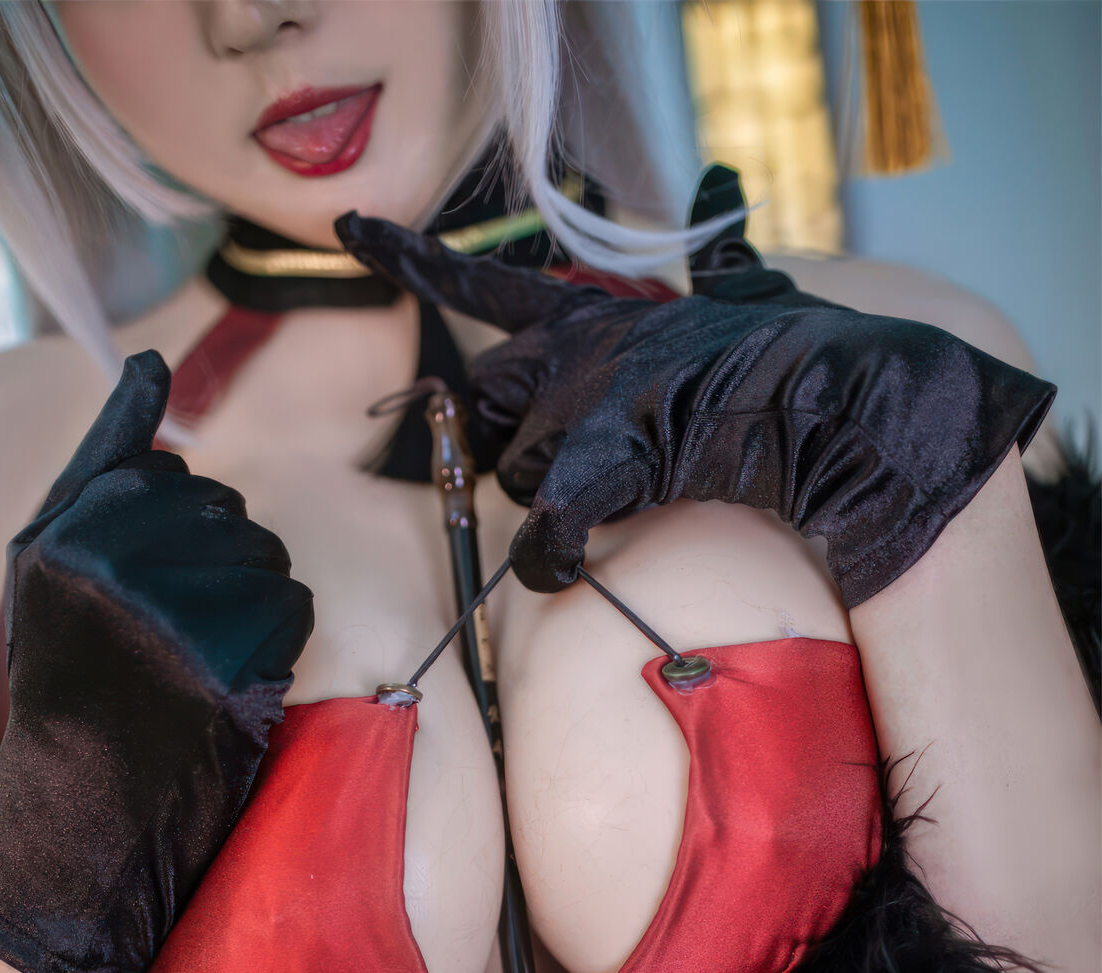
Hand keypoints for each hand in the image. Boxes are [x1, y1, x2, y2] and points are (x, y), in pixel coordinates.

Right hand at [0, 351, 313, 972]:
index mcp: (72, 529)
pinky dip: (277, 643)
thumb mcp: (50, 564)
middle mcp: (123, 561)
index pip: (177, 480)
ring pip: (269, 555)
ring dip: (254, 606)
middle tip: (175, 642)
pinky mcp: (236, 660)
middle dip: (221, 569)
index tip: (148, 603)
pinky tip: (233, 682)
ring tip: (199, 663)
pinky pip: (293, 605)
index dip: (180, 542)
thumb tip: (148, 361)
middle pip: (229, 514)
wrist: (84, 815)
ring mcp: (183, 612)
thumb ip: (102, 460)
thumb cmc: (71, 684)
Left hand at [336, 201, 1053, 600]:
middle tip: (578, 472)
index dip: (414, 260)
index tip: (352, 232)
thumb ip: (720, 261)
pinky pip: (542, 530)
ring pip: (520, 474)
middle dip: (516, 449)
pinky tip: (575, 567)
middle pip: (488, 406)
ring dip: (555, 506)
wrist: (840, 397)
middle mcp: (576, 347)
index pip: (489, 284)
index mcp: (598, 314)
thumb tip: (726, 185)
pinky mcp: (605, 458)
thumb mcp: (748, 294)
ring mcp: (586, 399)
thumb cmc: (800, 356)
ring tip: (624, 505)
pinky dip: (551, 561)